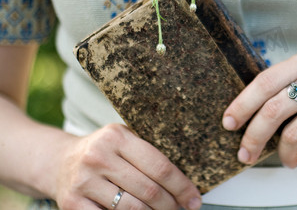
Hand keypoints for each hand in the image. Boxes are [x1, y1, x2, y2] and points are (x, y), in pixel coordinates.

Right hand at [51, 124, 201, 209]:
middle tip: (182, 209)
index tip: (194, 198)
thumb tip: (184, 180)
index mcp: (116, 136)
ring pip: (133, 209)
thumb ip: (148, 152)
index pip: (159, 166)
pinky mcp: (72, 203)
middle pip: (149, 190)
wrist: (60, 161)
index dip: (181, 186)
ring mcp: (84, 181)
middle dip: (171, 205)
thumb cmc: (102, 151)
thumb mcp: (123, 139)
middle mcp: (98, 156)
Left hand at [222, 50, 296, 167]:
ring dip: (283, 153)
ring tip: (286, 158)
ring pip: (294, 133)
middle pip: (274, 109)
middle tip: (245, 154)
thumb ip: (278, 91)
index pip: (265, 81)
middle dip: (254, 136)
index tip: (228, 123)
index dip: (242, 104)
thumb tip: (237, 118)